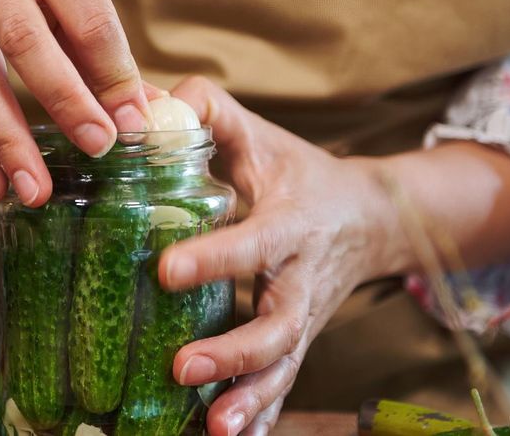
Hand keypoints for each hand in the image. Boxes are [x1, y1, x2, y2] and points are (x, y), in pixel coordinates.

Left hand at [158, 77, 400, 435]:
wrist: (367, 214)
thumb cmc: (295, 169)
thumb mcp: (255, 132)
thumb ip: (203, 109)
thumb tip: (142, 105)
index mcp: (290, 222)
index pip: (254, 242)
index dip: (215, 258)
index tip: (166, 270)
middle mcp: (302, 277)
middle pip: (278, 324)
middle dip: (233, 350)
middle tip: (180, 365)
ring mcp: (303, 316)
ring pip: (284, 365)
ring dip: (250, 398)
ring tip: (211, 425)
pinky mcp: (297, 340)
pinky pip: (282, 383)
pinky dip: (260, 414)